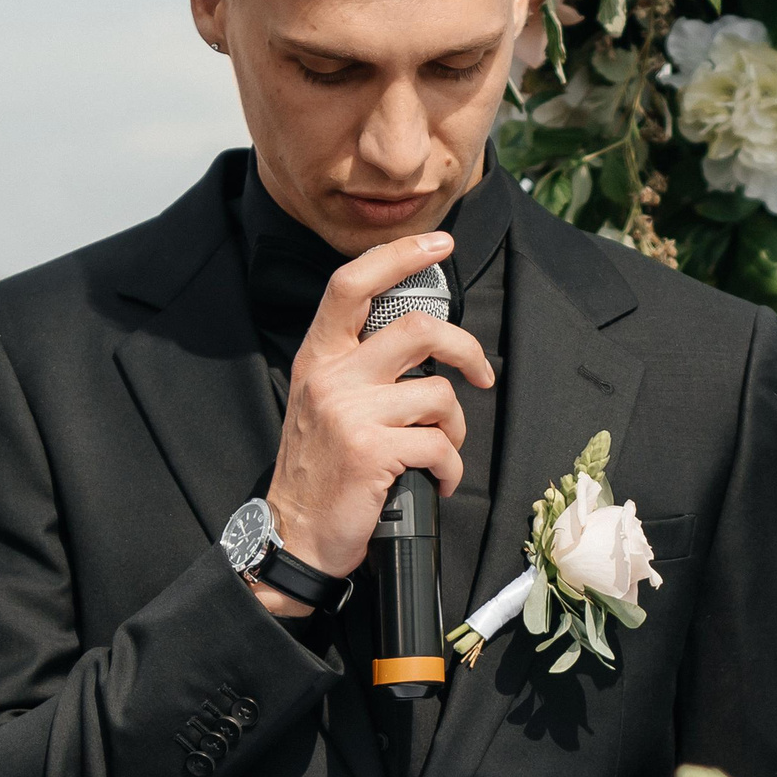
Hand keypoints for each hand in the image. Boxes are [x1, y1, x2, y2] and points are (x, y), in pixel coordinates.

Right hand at [263, 232, 496, 583]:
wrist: (296, 534)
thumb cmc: (322, 470)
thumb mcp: (325, 403)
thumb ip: (362, 367)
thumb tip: (426, 343)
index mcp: (319, 357)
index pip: (352, 284)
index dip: (399, 254)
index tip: (438, 243)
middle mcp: (330, 376)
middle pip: (418, 329)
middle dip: (466, 349)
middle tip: (480, 373)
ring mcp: (349, 412)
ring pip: (438, 396)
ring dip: (456, 429)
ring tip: (441, 451)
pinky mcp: (371, 451)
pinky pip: (440, 446)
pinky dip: (451, 468)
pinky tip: (437, 481)